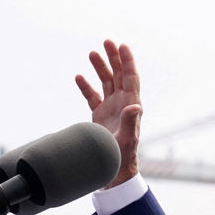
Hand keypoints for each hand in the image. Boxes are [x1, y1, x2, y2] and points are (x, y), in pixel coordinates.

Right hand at [74, 39, 141, 187]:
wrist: (114, 171)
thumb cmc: (122, 157)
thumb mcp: (127, 139)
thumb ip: (130, 123)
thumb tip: (135, 106)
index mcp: (131, 106)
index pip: (131, 79)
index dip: (127, 62)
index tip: (122, 46)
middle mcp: (123, 105)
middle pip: (119, 76)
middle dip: (114, 59)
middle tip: (107, 42)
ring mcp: (111, 110)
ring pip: (106, 83)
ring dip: (101, 68)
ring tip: (93, 53)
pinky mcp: (100, 117)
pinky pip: (93, 97)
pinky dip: (86, 87)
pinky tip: (79, 76)